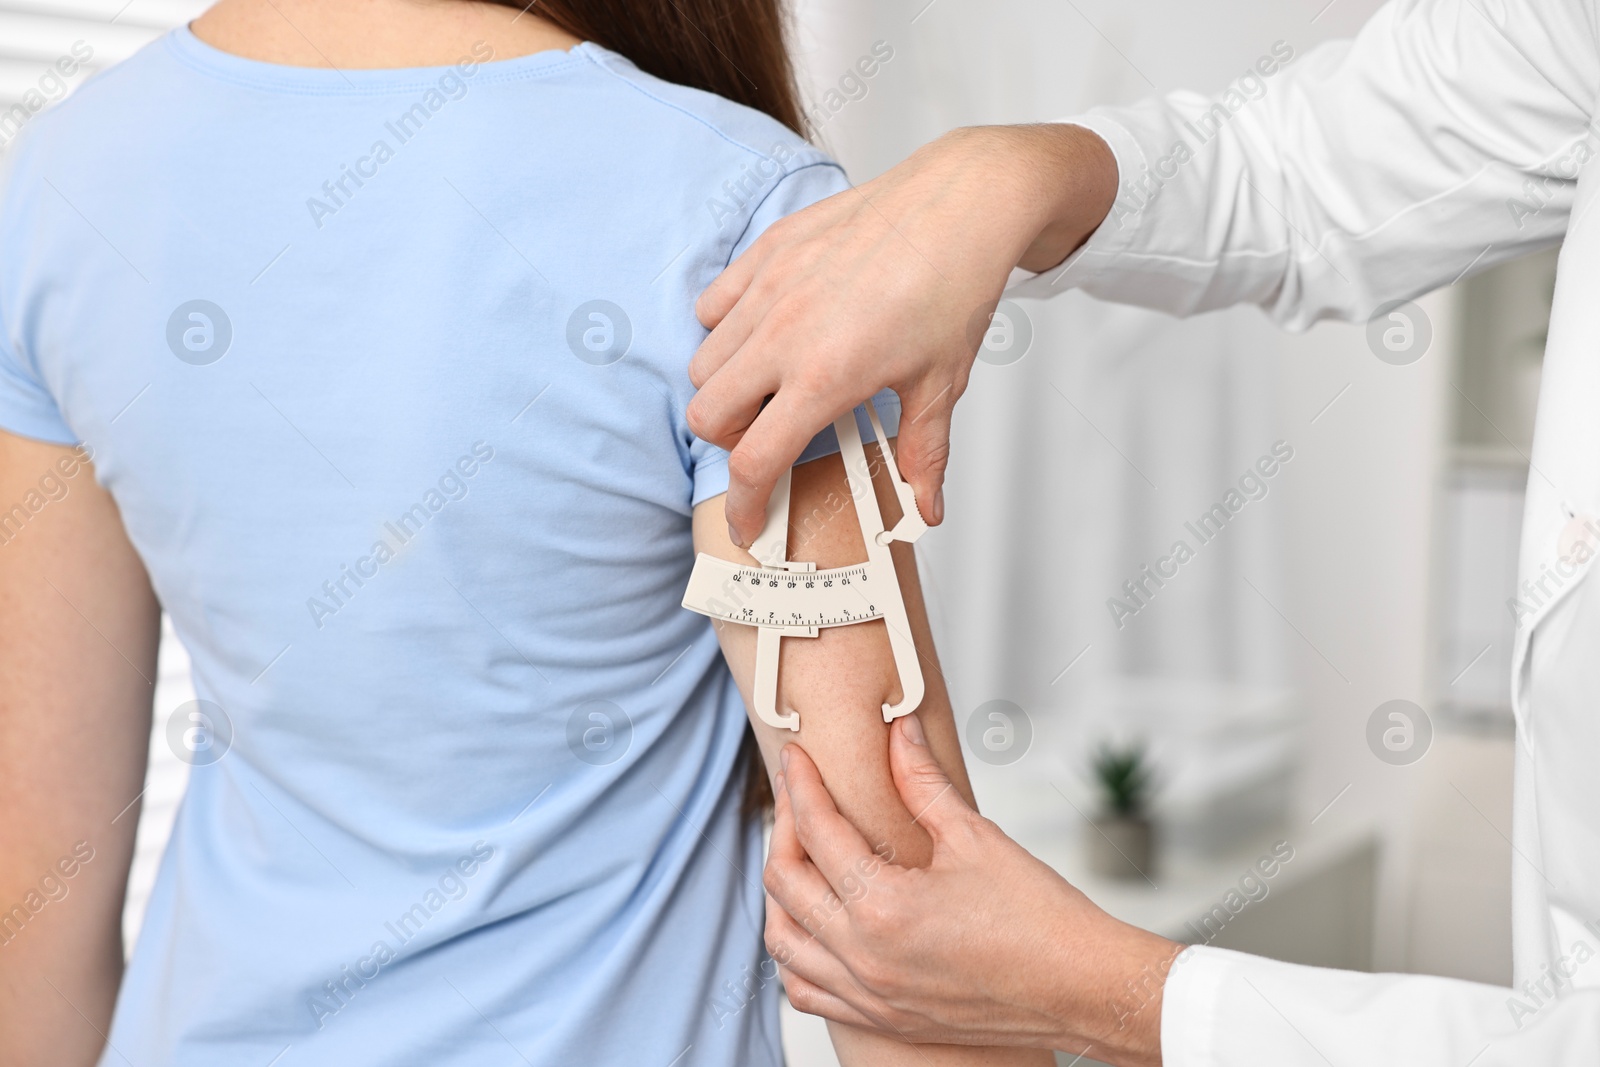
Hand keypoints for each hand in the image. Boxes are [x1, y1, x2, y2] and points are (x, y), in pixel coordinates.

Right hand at [689, 124, 1117, 546]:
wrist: (961, 204)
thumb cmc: (954, 285)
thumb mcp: (941, 383)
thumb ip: (924, 452)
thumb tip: (926, 506)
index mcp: (824, 376)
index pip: (754, 460)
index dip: (744, 504)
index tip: (748, 523)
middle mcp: (783, 333)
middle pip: (708, 415)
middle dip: (731, 442)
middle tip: (770, 438)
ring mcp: (769, 288)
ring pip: (704, 362)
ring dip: (726, 388)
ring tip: (770, 385)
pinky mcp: (766, 251)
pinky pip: (712, 305)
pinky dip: (725, 330)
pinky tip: (766, 332)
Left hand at [763, 714, 1180, 1066]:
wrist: (1082, 989)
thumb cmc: (1041, 919)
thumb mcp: (975, 837)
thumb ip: (922, 781)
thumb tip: (899, 732)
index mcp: (884, 907)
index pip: (818, 832)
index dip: (803, 785)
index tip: (799, 758)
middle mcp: (865, 956)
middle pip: (785, 883)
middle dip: (782, 828)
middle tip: (797, 796)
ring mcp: (870, 993)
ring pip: (784, 942)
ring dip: (781, 894)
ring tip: (798, 855)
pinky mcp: (883, 1017)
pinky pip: (806, 990)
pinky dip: (794, 954)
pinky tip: (810, 924)